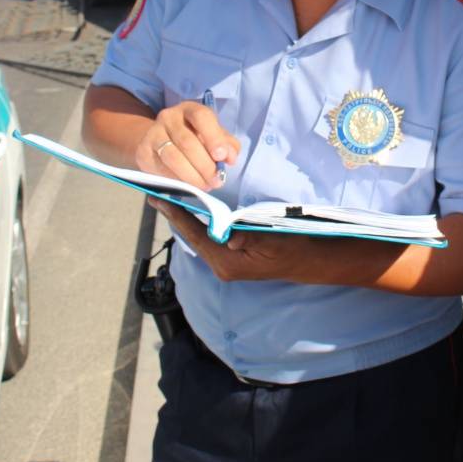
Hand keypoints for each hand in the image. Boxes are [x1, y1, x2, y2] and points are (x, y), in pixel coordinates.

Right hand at [136, 101, 238, 190]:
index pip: (201, 117)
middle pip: (187, 142)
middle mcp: (169, 117)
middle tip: (216, 181)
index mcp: (190, 109)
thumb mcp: (212, 136)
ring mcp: (153, 134)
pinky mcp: (143, 152)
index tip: (221, 156)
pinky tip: (188, 186)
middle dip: (205, 166)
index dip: (213, 137)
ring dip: (192, 176)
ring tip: (205, 186)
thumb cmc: (193, 138)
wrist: (158, 141)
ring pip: (173, 157)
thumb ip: (226, 145)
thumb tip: (230, 157)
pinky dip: (177, 179)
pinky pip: (161, 169)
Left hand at [149, 199, 314, 282]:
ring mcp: (224, 264)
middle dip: (175, 216)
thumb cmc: (291, 247)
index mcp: (227, 263)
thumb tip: (229, 236)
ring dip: (184, 219)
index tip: (158, 198)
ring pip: (198, 238)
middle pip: (192, 237)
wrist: (306, 261)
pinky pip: (207, 240)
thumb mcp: (273, 239)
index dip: (177, 215)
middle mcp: (221, 267)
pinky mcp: (229, 259)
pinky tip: (190, 212)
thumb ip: (250, 236)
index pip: (196, 235)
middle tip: (155, 194)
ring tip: (168, 200)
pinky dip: (197, 224)